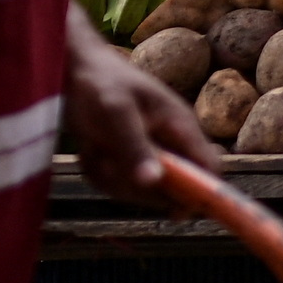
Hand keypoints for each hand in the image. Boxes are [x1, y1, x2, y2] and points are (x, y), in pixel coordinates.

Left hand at [65, 6, 219, 206]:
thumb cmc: (100, 83)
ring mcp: (147, 152)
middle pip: (172, 188)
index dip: (203, 193)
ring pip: (139, 189)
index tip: (176, 213)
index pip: (210, 168)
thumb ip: (136, 147)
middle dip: (137, 186)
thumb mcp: (116, 113)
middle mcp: (170, 143)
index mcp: (181, 126)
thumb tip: (155, 183)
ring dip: (112, 178)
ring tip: (94, 148)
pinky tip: (90, 150)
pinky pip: (117, 184)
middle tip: (109, 164)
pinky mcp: (126, 158)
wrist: (71, 69)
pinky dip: (99, 173)